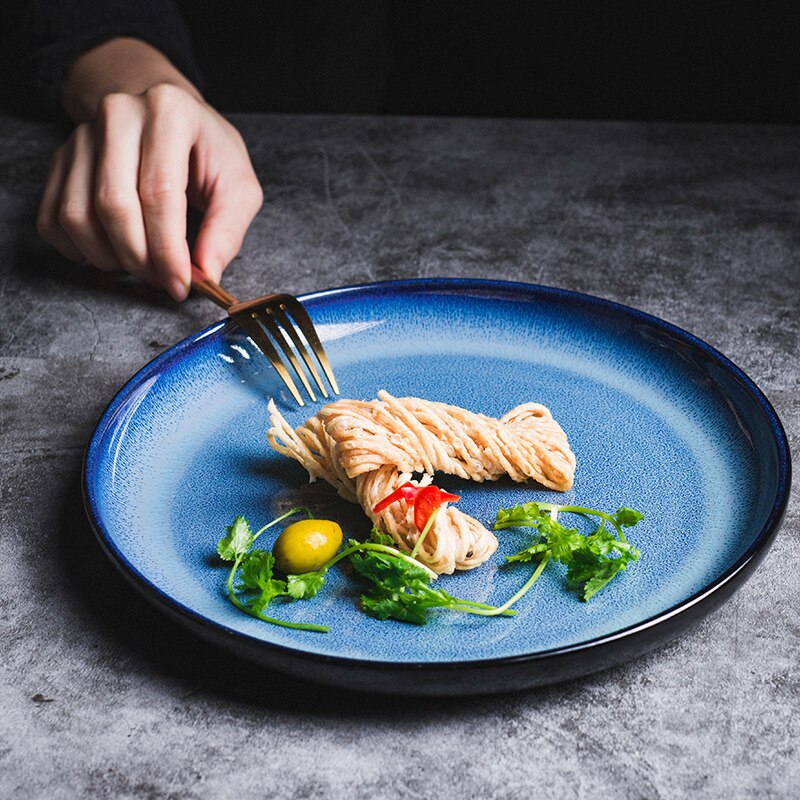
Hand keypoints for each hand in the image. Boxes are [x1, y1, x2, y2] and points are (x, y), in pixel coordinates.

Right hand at [37, 41, 262, 300]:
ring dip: (109, 259)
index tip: (180, 284)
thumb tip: (206, 275)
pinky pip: (53, 220)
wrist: (167, 115)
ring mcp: (81, 136)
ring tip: (142, 265)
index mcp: (169, 111)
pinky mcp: (60, 159)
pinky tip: (112, 254)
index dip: (168, 250)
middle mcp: (118, 114)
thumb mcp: (238, 185)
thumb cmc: (207, 152)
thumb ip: (227, 231)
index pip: (159, 193)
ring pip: (77, 216)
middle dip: (139, 258)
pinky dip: (80, 251)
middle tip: (162, 279)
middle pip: (113, 205)